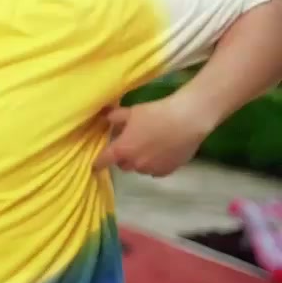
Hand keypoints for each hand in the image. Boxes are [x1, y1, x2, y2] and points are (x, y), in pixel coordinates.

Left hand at [92, 97, 214, 176]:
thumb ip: (115, 117)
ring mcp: (152, 169)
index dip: (98, 163)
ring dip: (139, 161)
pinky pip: (155, 171)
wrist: (187, 120)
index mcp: (122, 150)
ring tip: (148, 147)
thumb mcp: (130, 112)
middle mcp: (135, 163)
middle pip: (122, 165)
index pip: (103, 161)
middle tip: (128, 144)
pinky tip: (161, 152)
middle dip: (123, 157)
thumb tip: (106, 119)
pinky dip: (154, 164)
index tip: (95, 165)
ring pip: (139, 168)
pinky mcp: (168, 171)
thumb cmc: (156, 113)